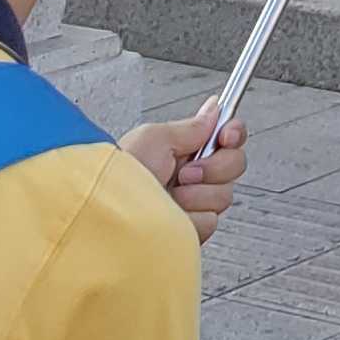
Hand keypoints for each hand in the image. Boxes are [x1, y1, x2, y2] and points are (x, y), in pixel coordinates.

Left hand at [121, 105, 248, 242]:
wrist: (105, 213)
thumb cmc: (118, 174)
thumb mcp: (154, 138)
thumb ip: (190, 127)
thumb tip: (214, 108)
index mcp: (184, 150)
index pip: (228, 137)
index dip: (234, 134)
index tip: (226, 137)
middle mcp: (191, 176)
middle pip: (234, 165)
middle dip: (213, 167)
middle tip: (184, 172)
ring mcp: (191, 205)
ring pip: (223, 196)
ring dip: (196, 194)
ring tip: (169, 196)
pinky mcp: (188, 231)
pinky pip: (209, 221)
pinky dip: (190, 218)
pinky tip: (170, 215)